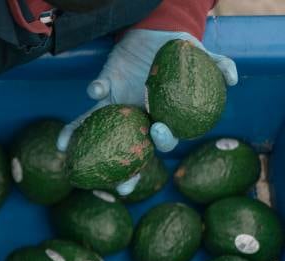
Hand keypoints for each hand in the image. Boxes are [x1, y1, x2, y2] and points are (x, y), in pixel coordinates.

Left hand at [56, 29, 238, 192]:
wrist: (159, 36)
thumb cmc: (183, 55)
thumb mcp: (203, 58)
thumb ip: (219, 66)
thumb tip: (232, 78)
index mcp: (163, 118)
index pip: (162, 140)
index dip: (161, 142)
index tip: (158, 133)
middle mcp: (137, 121)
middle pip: (128, 153)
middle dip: (123, 173)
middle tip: (118, 186)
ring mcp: (117, 111)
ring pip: (98, 136)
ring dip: (82, 144)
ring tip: (67, 155)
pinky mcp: (104, 94)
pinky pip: (90, 107)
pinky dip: (86, 106)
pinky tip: (82, 109)